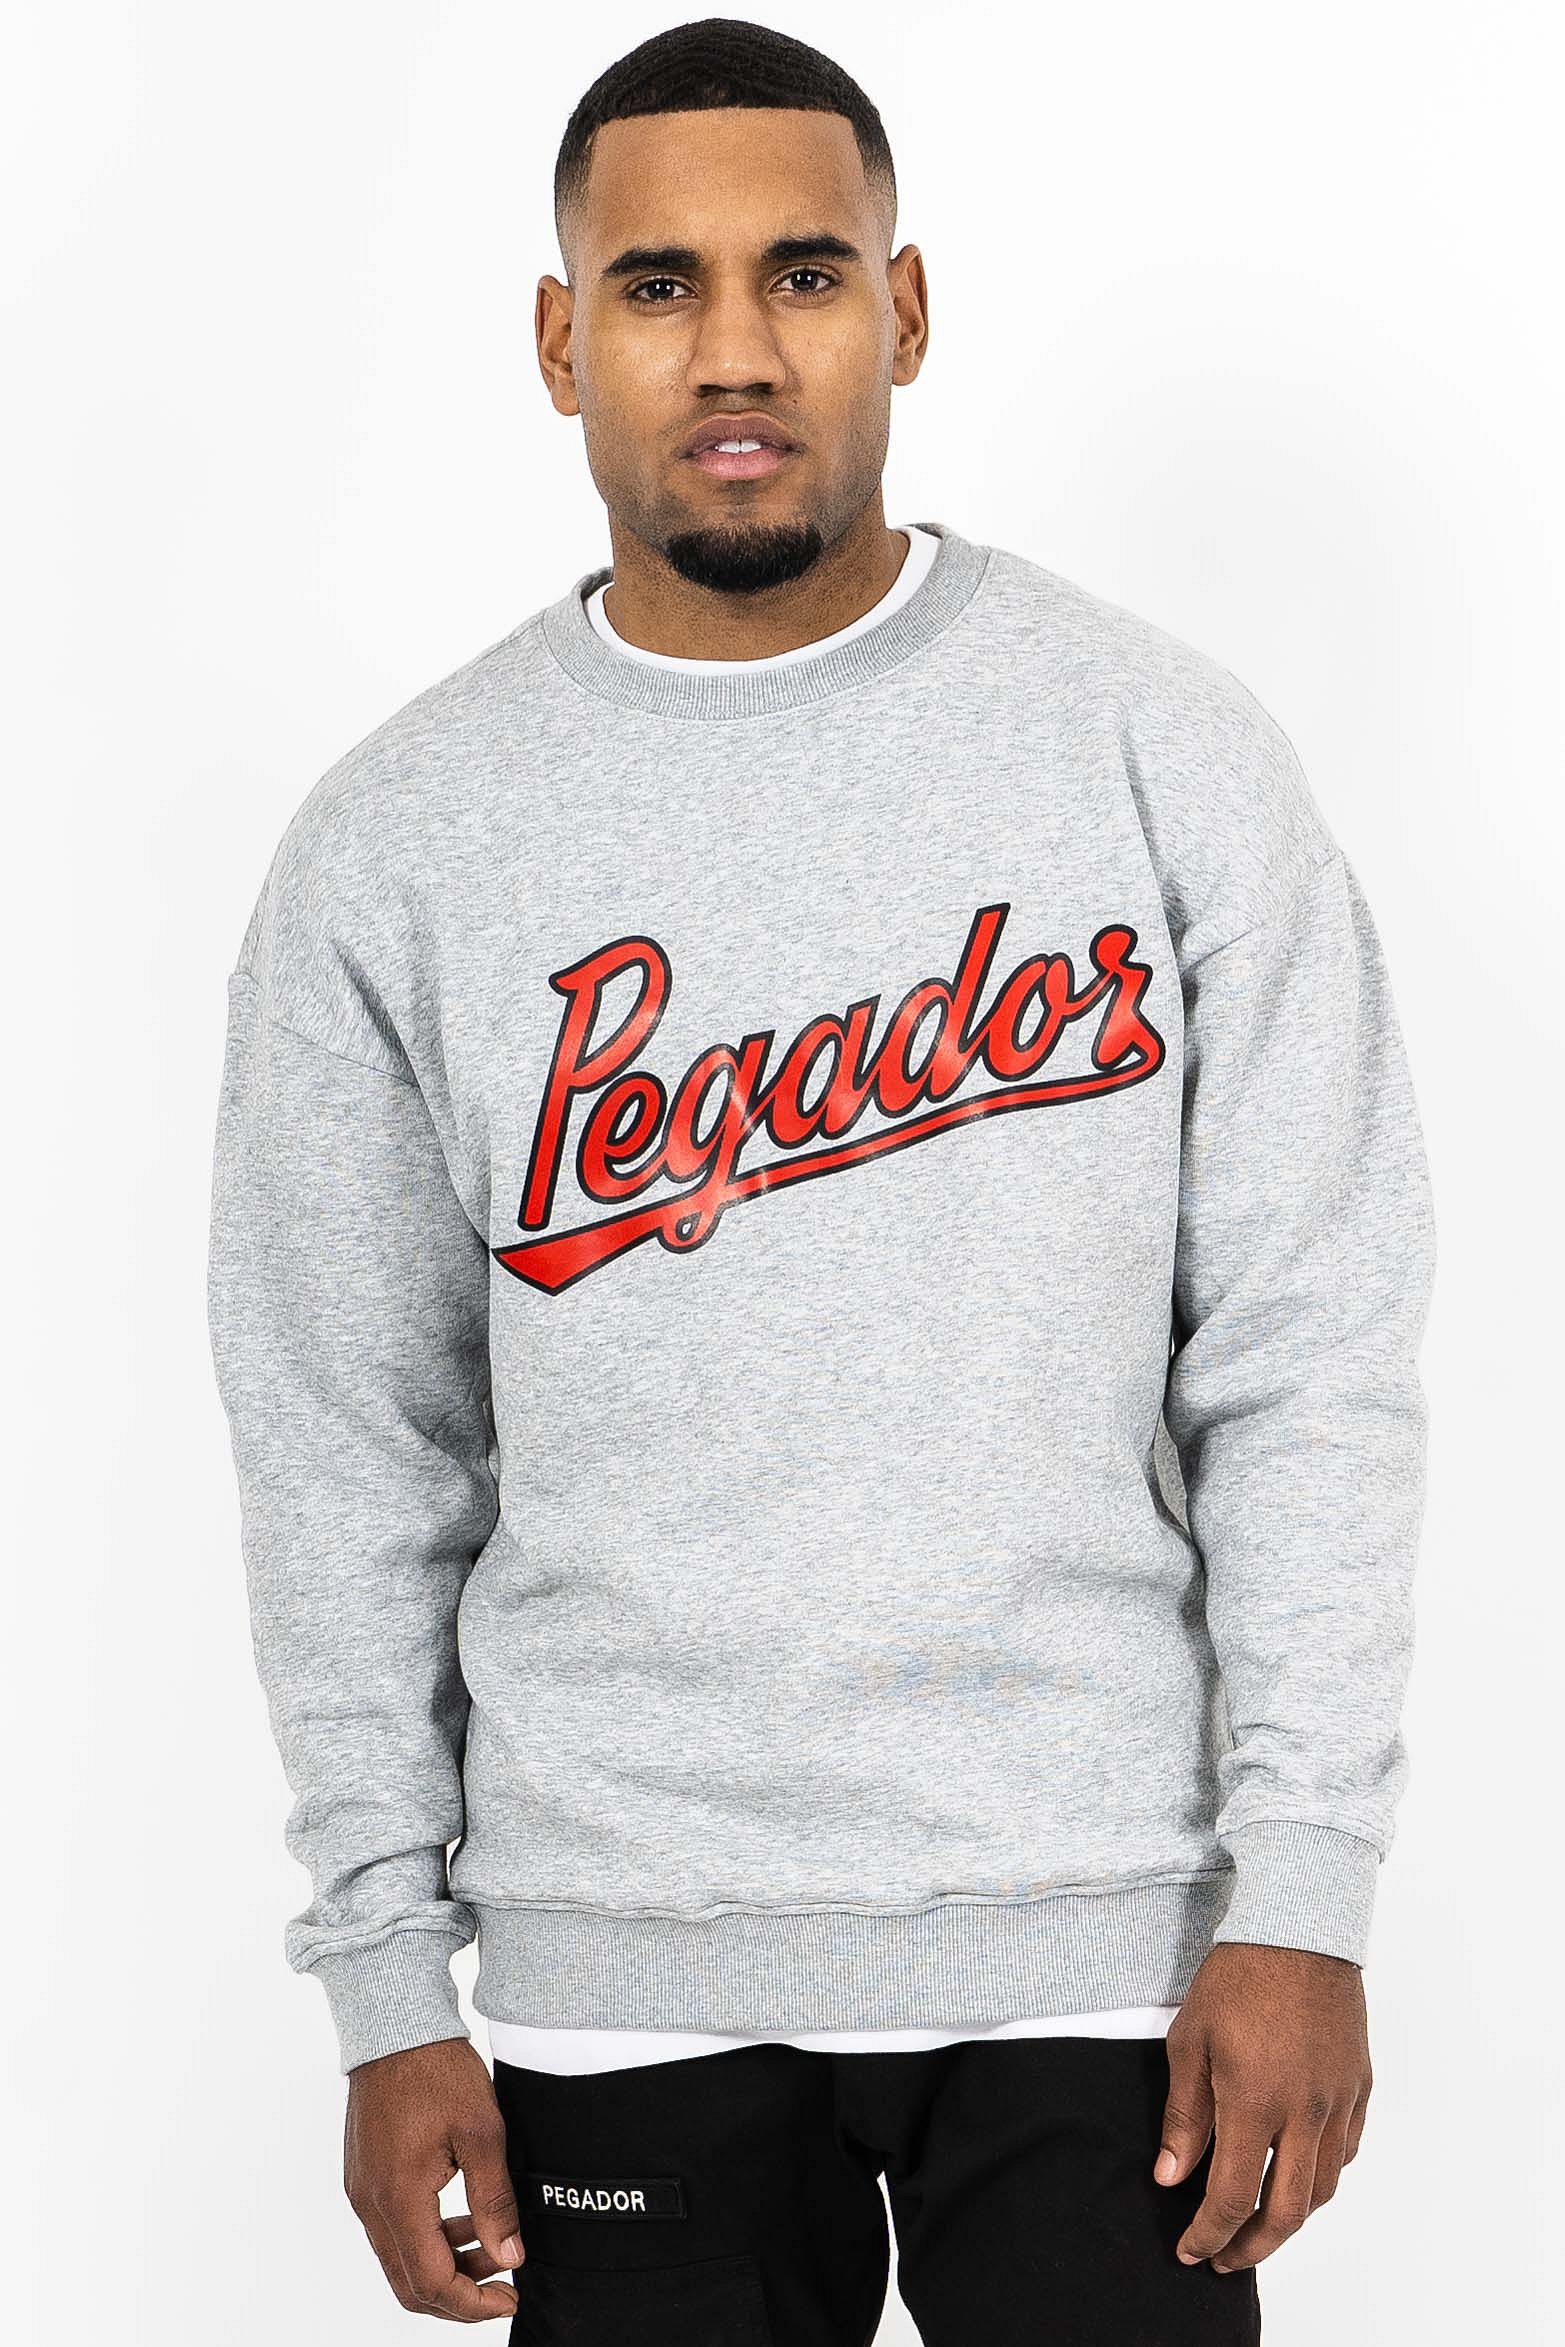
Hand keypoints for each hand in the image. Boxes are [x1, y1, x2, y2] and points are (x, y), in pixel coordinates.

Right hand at [343, 2036, 523, 2319]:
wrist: (396, 2026)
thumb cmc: (438, 2070)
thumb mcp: (482, 2133)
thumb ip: (494, 2201)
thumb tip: (510, 2255)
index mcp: (398, 2197)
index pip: (430, 2282)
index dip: (473, 2304)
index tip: (510, 2297)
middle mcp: (370, 2204)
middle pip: (408, 2283)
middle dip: (459, 2295)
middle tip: (503, 2283)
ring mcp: (362, 2190)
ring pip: (399, 2258)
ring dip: (445, 2265)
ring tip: (492, 2245)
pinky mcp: (364, 2175)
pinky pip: (392, 2229)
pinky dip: (427, 2238)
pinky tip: (461, 2219)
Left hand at [1154, 1941, 1370, 2273]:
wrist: (1299, 1928)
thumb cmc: (1237, 1977)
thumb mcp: (1191, 2041)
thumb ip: (1185, 2116)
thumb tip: (1171, 2179)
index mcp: (1255, 2103)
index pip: (1233, 2197)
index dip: (1209, 2234)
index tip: (1191, 2250)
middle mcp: (1305, 2113)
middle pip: (1286, 2212)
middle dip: (1252, 2247)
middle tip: (1225, 2259)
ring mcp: (1339, 2102)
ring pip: (1324, 2189)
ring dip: (1290, 2219)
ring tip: (1257, 2225)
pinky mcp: (1359, 2086)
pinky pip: (1347, 2152)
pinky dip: (1322, 2177)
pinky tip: (1298, 2175)